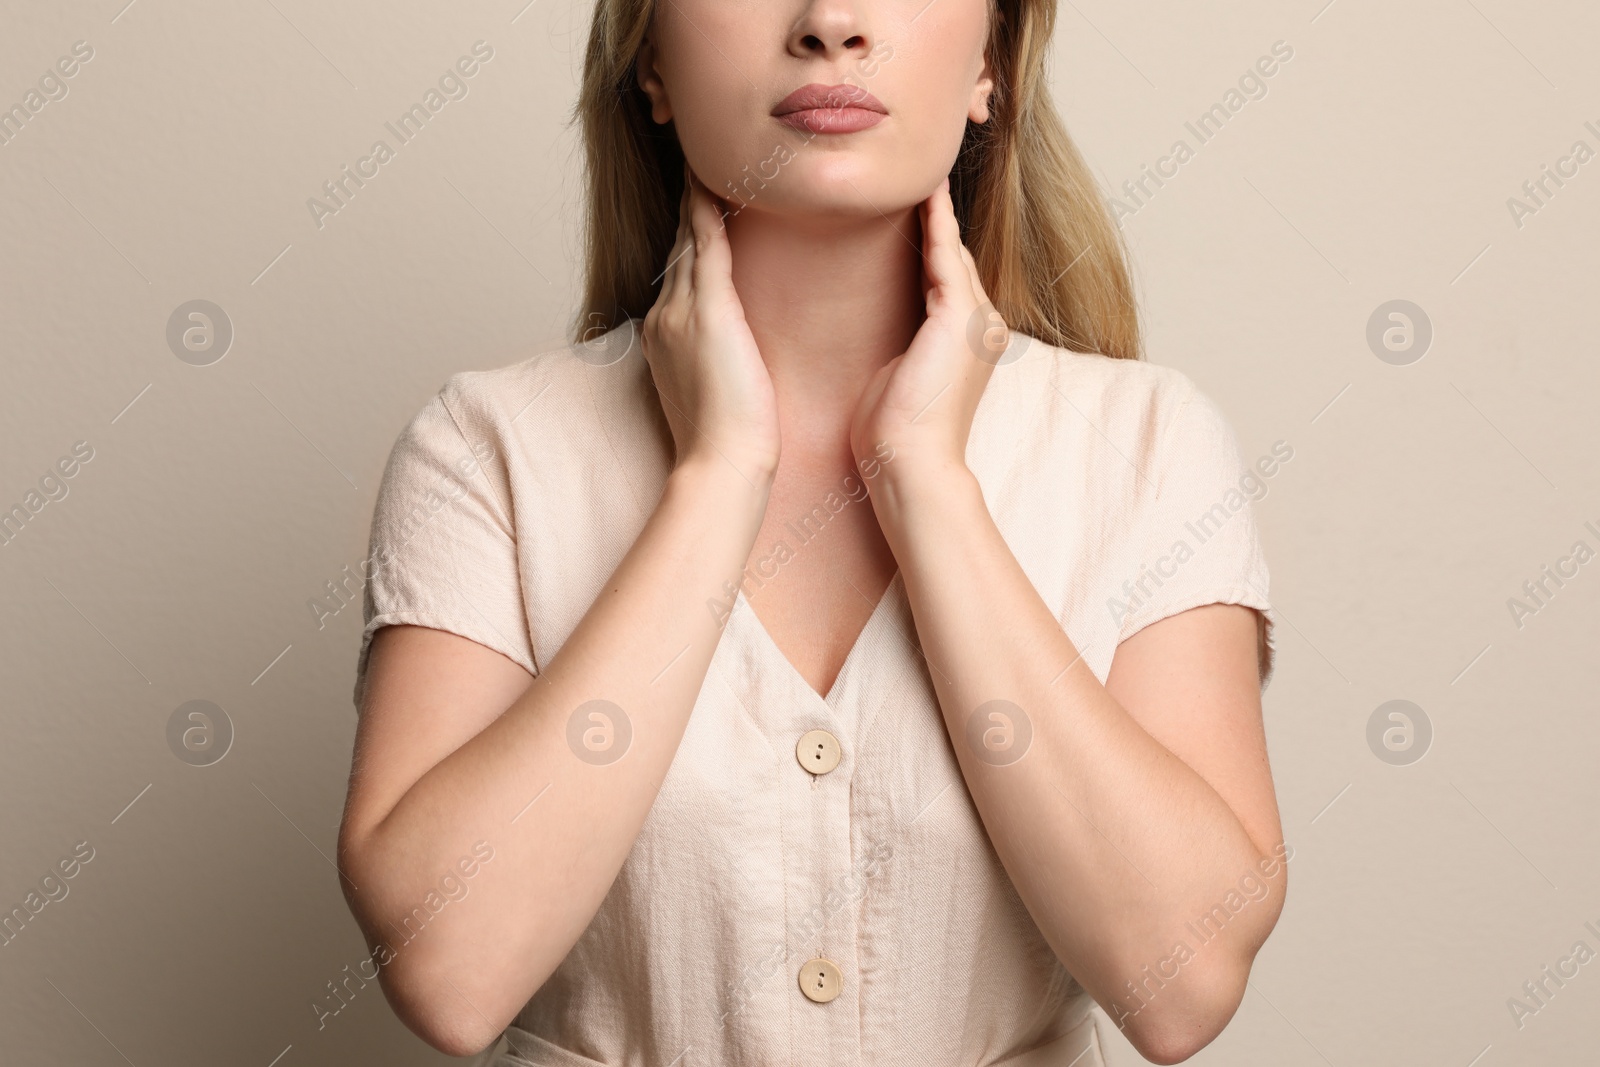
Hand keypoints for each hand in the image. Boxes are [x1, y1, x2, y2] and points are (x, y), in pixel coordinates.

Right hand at [642, 161, 780, 483]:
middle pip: (678, 245)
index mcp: (666, 333)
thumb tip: (733, 348)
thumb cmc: (727, 440)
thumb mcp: (714, 389)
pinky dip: (708, 211)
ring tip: (707, 156)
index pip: (679, 270)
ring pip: (688, 238)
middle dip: (687, 205)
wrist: (721, 464)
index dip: (687, 234)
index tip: (699, 204)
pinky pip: (708, 245)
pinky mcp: (708, 313)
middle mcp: (666, 315)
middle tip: (699, 159)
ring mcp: (681, 312)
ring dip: (696, 197)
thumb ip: (717, 358)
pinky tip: (715, 182)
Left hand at [848, 176, 999, 476]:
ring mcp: (977, 322)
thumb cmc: (893, 436)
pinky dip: (934, 222)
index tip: (908, 205)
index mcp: (965, 342)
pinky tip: (922, 192)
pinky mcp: (962, 319)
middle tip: (911, 169)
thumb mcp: (897, 376)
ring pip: (952, 250)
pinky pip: (945, 257)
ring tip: (916, 168)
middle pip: (954, 257)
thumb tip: (885, 333)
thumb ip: (901, 346)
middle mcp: (981, 327)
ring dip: (934, 209)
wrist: (909, 466)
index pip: (945, 278)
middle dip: (934, 217)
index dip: (929, 241)